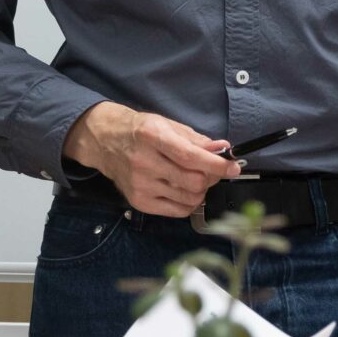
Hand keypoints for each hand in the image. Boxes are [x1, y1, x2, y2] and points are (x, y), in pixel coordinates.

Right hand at [65, 102, 236, 217]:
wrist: (105, 141)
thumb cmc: (139, 131)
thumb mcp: (167, 125)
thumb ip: (197, 140)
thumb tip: (222, 149)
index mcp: (152, 137)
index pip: (191, 157)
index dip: (217, 165)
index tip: (233, 168)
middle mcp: (144, 163)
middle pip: (193, 181)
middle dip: (211, 177)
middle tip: (211, 170)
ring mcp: (140, 185)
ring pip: (189, 198)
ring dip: (201, 191)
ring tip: (194, 178)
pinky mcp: (139, 202)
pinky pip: (177, 211)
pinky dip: (189, 203)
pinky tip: (184, 190)